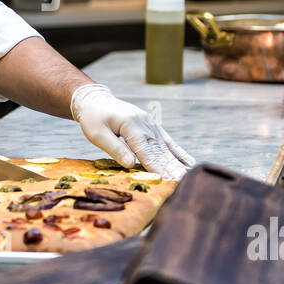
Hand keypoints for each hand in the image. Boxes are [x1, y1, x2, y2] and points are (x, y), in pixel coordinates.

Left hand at [70, 83, 194, 179]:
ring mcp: (151, 124)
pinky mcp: (153, 126)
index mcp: (130, 124)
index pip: (144, 150)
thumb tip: (131, 165)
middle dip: (170, 168)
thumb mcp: (97, 134)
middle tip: (181, 183)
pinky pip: (168, 142)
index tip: (165, 179)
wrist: (96, 101)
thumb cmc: (93, 118)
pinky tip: (190, 164)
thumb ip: (115, 149)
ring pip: (166, 147)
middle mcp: (145, 123)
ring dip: (177, 164)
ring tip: (186, 178)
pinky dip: (179, 153)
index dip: (156, 166)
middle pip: (159, 150)